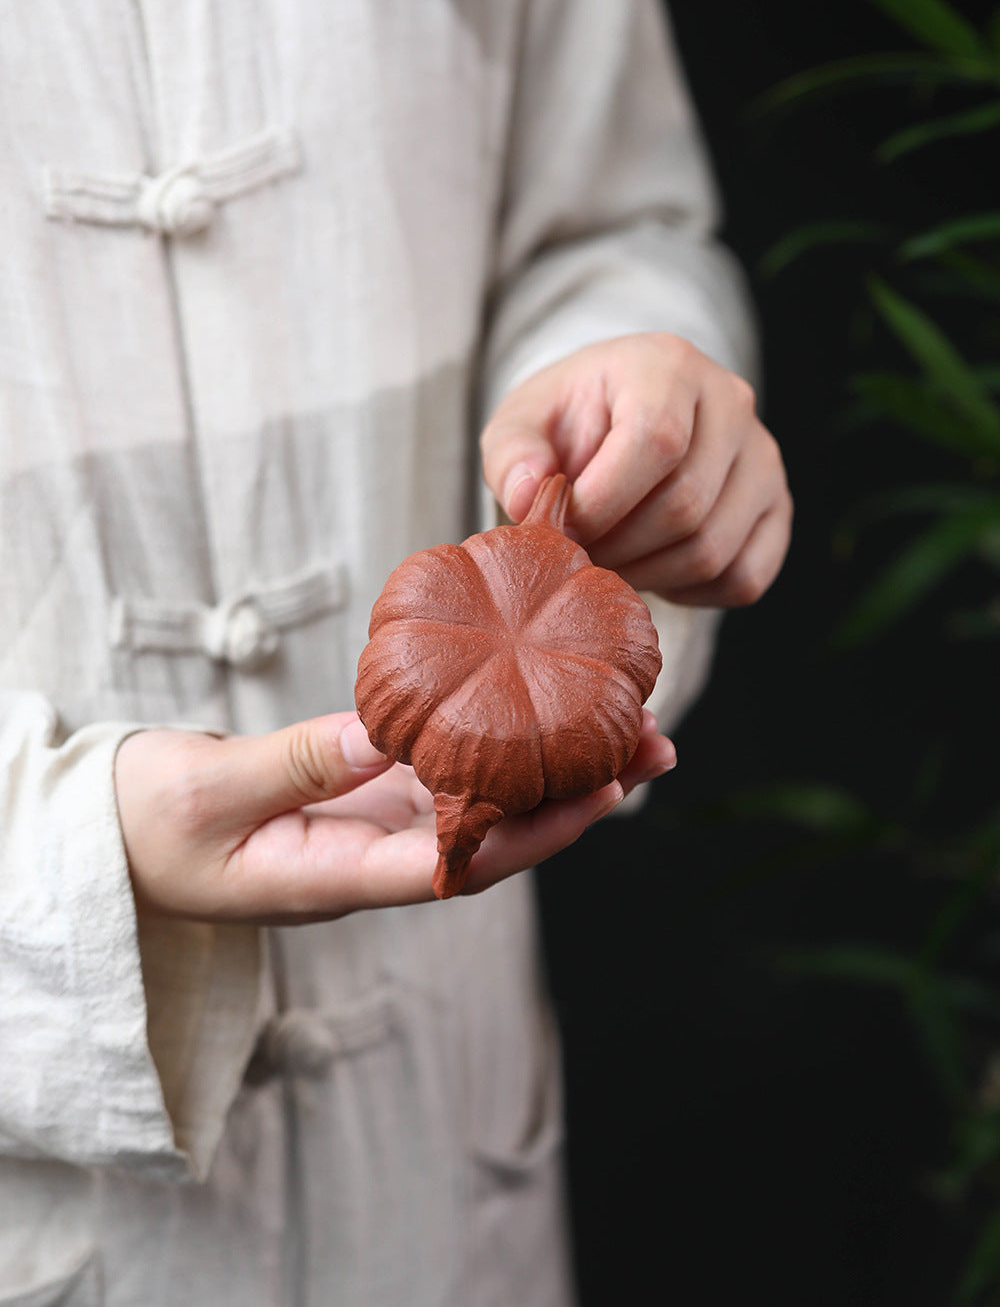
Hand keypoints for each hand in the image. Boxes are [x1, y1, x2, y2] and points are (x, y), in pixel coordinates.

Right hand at [115, 710, 674, 922]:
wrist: (113, 836)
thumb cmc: (147, 826)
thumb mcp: (210, 795)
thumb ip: (298, 764)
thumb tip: (389, 732)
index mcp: (337, 876)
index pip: (459, 865)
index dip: (537, 833)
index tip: (606, 791)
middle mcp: (372, 857)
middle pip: (492, 834)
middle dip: (573, 795)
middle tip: (651, 746)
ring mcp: (370, 826)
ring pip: (477, 800)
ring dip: (546, 765)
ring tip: (621, 720)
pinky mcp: (363, 794)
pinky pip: (441, 771)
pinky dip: (489, 740)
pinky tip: (527, 705)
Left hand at [481, 333, 792, 605]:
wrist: (614, 428)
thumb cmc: (565, 427)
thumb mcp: (520, 425)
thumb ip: (512, 455)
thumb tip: (528, 497)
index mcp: (668, 365)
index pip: (657, 441)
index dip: (603, 502)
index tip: (562, 526)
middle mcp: (732, 404)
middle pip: (685, 507)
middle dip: (617, 548)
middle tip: (577, 555)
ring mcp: (763, 459)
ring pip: (712, 551)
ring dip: (646, 576)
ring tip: (607, 561)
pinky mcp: (778, 510)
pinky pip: (742, 578)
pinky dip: (688, 593)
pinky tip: (652, 568)